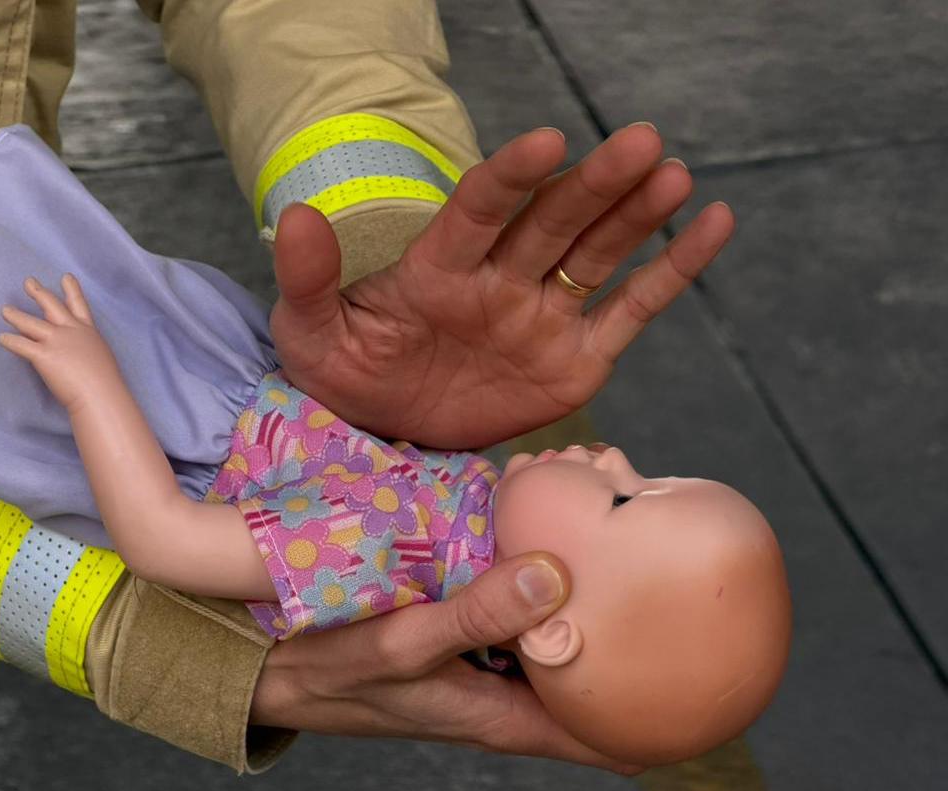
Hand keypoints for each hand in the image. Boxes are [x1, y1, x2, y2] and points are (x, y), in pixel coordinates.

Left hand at [0, 274, 110, 411]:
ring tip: (5, 310)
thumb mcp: (101, 356)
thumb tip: (77, 352)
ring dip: (15, 315)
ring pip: (30, 323)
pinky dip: (9, 341)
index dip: (71, 290)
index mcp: (87, 331)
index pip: (78, 305)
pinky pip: (21, 345)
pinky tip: (2, 338)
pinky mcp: (43, 355)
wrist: (100, 394)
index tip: (66, 277)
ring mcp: (55, 341)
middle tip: (28, 282)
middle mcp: (70, 330)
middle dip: (38, 292)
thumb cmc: (105, 383)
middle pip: (51, 305)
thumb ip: (86, 349)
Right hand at [250, 553, 641, 773]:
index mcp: (504, 717)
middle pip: (592, 676)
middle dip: (632, 634)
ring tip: (619, 538)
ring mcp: (483, 661)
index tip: (706, 676)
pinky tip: (546, 529)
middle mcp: (504, 693)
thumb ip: (478, 612)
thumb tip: (560, 575)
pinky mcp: (461, 630)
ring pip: (558, 633)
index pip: (607, 740)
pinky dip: (540, 574)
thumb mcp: (404, 645)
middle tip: (666, 573)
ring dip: (588, 597)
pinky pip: (520, 605)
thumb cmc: (333, 668)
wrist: (270, 662)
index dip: (660, 715)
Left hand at [270, 123, 735, 448]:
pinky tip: (712, 224)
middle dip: (594, 184)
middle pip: (553, 223)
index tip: (546, 142)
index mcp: (438, 268)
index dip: (512, 177)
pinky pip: (631, 310)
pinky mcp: (575, 358)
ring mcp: (541, 316)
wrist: (383, 434)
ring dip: (636, 215)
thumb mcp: (312, 332)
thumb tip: (293, 217)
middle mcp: (499, 280)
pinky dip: (671, 272)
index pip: (479, 210)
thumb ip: (308, 278)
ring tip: (671, 175)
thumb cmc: (344, 373)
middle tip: (639, 141)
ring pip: (597, 255)